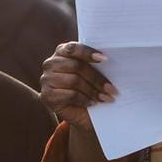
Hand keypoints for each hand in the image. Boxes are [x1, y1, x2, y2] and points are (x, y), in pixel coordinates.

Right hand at [40, 42, 114, 161]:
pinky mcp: (46, 96)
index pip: (73, 48)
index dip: (88, 53)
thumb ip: (97, 63)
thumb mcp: (94, 73)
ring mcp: (46, 79)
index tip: (105, 59)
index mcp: (62, 51)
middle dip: (97, 78)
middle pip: (76, 66)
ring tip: (106, 98)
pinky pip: (69, 95)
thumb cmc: (91, 88)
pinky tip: (92, 103)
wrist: (83, 113)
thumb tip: (115, 57)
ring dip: (93, 91)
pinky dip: (84, 99)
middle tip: (113, 89)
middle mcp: (51, 63)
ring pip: (74, 81)